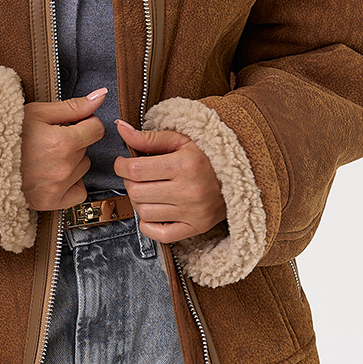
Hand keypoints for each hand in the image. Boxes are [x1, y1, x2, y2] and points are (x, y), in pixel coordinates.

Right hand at [20, 89, 107, 210]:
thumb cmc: (6, 134)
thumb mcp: (38, 113)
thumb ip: (73, 106)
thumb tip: (101, 96)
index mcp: (63, 142)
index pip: (96, 129)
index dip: (85, 123)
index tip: (71, 124)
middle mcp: (64, 167)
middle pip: (86, 148)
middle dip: (73, 141)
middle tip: (49, 140)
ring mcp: (58, 187)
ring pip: (82, 168)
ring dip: (71, 162)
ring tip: (46, 157)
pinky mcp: (52, 202)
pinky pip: (79, 192)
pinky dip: (71, 184)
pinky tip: (55, 175)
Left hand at [113, 119, 225, 242]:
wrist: (241, 176)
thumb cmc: (207, 155)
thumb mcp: (181, 140)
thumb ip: (148, 137)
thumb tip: (121, 128)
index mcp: (185, 165)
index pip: (135, 170)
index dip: (121, 166)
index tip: (123, 163)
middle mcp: (190, 191)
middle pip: (137, 193)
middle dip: (129, 182)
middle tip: (136, 176)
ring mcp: (193, 212)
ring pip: (144, 213)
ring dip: (138, 202)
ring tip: (147, 190)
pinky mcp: (196, 227)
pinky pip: (160, 234)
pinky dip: (149, 225)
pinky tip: (153, 211)